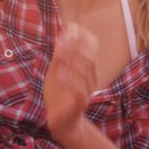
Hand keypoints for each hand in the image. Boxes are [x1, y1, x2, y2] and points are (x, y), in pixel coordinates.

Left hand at [43, 23, 98, 141]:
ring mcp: (87, 90)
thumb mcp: (56, 72)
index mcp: (87, 69)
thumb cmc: (59, 95)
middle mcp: (91, 78)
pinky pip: (78, 88)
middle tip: (66, 35)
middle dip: (78, 44)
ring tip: (59, 51)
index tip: (72, 25)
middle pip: (90, 57)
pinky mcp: (80, 102)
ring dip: (72, 59)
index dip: (83, 36)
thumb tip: (61, 35)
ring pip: (85, 71)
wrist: (61, 122)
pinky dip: (70, 78)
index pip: (92, 48)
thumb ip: (59, 57)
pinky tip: (60, 71)